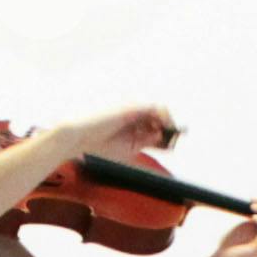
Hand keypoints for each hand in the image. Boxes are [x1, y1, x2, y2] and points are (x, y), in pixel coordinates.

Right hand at [62, 104, 178, 162]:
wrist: (81, 139)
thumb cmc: (99, 147)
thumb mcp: (129, 149)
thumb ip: (146, 142)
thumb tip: (164, 138)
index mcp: (133, 129)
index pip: (155, 129)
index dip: (166, 137)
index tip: (172, 146)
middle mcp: (134, 118)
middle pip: (159, 120)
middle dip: (170, 130)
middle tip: (175, 140)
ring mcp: (133, 111)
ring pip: (159, 112)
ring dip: (168, 123)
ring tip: (171, 134)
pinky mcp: (131, 108)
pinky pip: (154, 108)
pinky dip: (163, 117)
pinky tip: (165, 128)